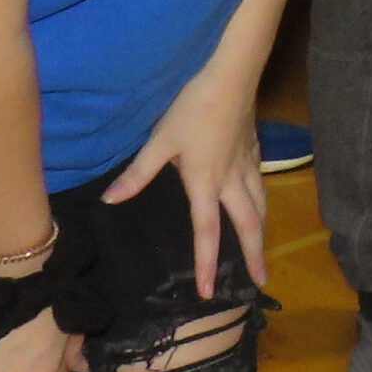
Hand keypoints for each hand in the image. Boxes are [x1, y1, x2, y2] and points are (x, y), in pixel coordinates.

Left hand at [104, 72, 267, 294]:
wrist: (231, 78)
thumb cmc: (192, 109)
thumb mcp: (160, 140)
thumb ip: (137, 174)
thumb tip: (109, 200)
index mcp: (205, 182)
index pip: (206, 232)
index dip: (206, 264)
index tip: (209, 292)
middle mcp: (230, 181)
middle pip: (248, 225)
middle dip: (255, 255)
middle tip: (261, 280)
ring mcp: (246, 165)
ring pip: (259, 206)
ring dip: (261, 230)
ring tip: (261, 248)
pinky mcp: (254, 150)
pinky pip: (259, 184)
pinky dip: (261, 201)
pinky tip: (258, 200)